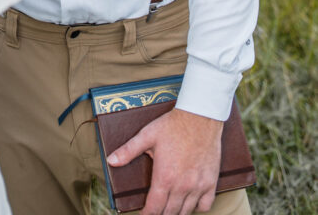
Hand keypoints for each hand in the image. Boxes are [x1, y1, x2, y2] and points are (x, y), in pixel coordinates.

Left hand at [107, 108, 223, 214]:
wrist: (199, 117)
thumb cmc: (173, 126)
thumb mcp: (147, 135)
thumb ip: (128, 151)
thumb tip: (111, 161)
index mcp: (164, 177)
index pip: (154, 208)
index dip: (146, 214)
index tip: (143, 214)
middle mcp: (182, 186)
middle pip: (170, 213)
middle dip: (160, 214)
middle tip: (155, 211)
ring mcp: (198, 186)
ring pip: (186, 211)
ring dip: (176, 212)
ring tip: (169, 208)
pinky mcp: (211, 182)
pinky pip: (205, 205)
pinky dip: (197, 207)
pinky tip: (190, 201)